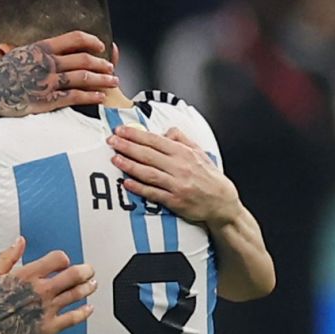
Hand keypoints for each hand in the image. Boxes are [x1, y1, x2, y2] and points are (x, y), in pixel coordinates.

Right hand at [0, 31, 117, 115]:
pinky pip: (75, 96)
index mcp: (41, 47)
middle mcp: (47, 62)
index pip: (74, 38)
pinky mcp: (47, 100)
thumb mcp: (11, 56)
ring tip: (113, 81)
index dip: (91, 41)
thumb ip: (19, 50)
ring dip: (102, 80)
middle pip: (83, 59)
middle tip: (111, 68)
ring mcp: (48, 81)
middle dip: (101, 63)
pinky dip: (90, 96)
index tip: (100, 46)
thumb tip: (9, 45)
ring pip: (83, 78)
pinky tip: (100, 97)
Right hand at [0, 237, 95, 333]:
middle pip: (74, 274)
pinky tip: (89, 309)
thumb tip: (19, 242)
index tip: (63, 262)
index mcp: (27, 275)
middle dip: (85, 271)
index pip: (58, 259)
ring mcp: (47, 309)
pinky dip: (84, 312)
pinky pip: (73, 318)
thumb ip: (8, 257)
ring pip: (77, 294)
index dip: (63, 259)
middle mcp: (41, 290)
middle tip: (89, 271)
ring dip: (88, 288)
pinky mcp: (49, 328)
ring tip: (92, 285)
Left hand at [109, 125, 239, 225]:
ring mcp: (177, 185)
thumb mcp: (199, 153)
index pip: (155, 140)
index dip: (136, 135)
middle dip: (127, 146)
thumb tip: (165, 131)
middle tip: (112, 141)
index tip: (121, 131)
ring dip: (129, 165)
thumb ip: (182, 140)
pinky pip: (153, 193)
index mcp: (184, 153)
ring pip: (148, 173)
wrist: (222, 202)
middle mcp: (180, 167)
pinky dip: (139, 187)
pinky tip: (126, 182)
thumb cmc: (209, 177)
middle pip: (148, 155)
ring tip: (114, 159)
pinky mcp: (174, 201)